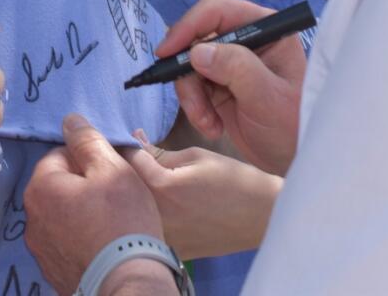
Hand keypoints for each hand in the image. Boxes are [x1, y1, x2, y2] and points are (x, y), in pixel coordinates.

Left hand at [24, 114, 163, 293]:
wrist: (128, 282)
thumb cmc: (122, 220)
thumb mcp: (112, 169)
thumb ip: (88, 141)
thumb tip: (69, 119)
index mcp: (40, 188)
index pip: (60, 155)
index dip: (88, 158)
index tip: (110, 170)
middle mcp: (31, 219)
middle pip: (59, 186)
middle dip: (83, 185)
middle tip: (115, 195)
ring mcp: (41, 249)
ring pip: (62, 216)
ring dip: (81, 213)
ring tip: (112, 222)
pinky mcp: (53, 271)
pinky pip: (66, 242)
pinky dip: (81, 238)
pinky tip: (104, 243)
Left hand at [126, 136, 281, 259]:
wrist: (263, 218)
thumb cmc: (233, 181)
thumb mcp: (195, 156)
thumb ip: (159, 153)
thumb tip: (134, 141)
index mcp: (162, 186)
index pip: (126, 159)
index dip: (124, 145)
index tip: (127, 139)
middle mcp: (157, 215)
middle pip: (125, 187)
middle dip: (126, 169)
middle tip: (135, 156)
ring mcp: (164, 237)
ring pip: (135, 210)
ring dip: (135, 193)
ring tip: (150, 180)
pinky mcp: (172, 249)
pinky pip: (149, 228)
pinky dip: (149, 214)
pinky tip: (165, 203)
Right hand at [158, 0, 306, 174]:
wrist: (293, 160)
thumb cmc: (293, 126)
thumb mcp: (268, 97)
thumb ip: (236, 69)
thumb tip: (197, 51)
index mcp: (264, 29)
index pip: (217, 11)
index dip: (188, 26)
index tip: (166, 52)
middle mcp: (245, 40)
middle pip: (196, 38)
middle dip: (188, 73)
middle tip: (192, 102)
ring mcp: (230, 63)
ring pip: (189, 65)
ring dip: (192, 97)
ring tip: (209, 124)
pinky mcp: (218, 84)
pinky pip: (191, 87)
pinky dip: (195, 108)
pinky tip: (213, 126)